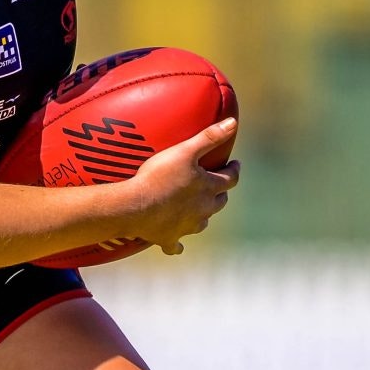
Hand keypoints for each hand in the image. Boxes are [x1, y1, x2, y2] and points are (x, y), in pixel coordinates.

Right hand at [128, 119, 240, 254]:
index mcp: (208, 188)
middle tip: (219, 185)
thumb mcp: (185, 151)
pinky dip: (178, 244)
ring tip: (200, 208)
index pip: (230, 179)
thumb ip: (209, 137)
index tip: (235, 164)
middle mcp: (202, 209)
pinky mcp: (169, 238)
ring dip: (204, 215)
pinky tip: (178, 247)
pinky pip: (176, 245)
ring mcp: (186, 226)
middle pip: (219, 202)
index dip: (234, 170)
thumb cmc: (158, 176)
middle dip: (221, 192)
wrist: (134, 207)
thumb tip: (233, 123)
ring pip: (202, 222)